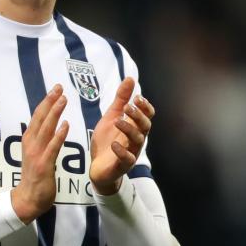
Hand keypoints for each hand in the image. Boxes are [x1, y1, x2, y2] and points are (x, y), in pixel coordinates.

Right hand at [11, 84, 68, 223]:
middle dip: (50, 101)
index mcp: (29, 139)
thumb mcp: (36, 154)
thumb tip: (50, 126)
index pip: (38, 116)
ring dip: (54, 113)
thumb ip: (42, 140)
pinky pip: (52, 147)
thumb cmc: (35, 176)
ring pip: (46, 129)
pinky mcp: (44, 164)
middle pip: (40, 118)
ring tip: (63, 100)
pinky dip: (58, 135)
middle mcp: (31, 143)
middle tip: (59, 87)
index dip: (46, 101)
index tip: (55, 89)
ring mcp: (36, 153)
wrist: (28, 198)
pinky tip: (66, 125)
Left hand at [89, 77, 154, 194]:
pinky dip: (121, 151)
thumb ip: (120, 100)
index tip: (137, 98)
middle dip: (138, 116)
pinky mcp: (122, 165)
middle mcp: (136, 139)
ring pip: (137, 140)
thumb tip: (130, 78)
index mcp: (135, 127)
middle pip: (145, 126)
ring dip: (129, 129)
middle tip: (128, 107)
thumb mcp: (111, 117)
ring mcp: (131, 152)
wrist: (97, 167)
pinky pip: (127, 159)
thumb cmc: (107, 141)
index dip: (145, 107)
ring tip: (118, 121)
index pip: (147, 115)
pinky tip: (114, 144)